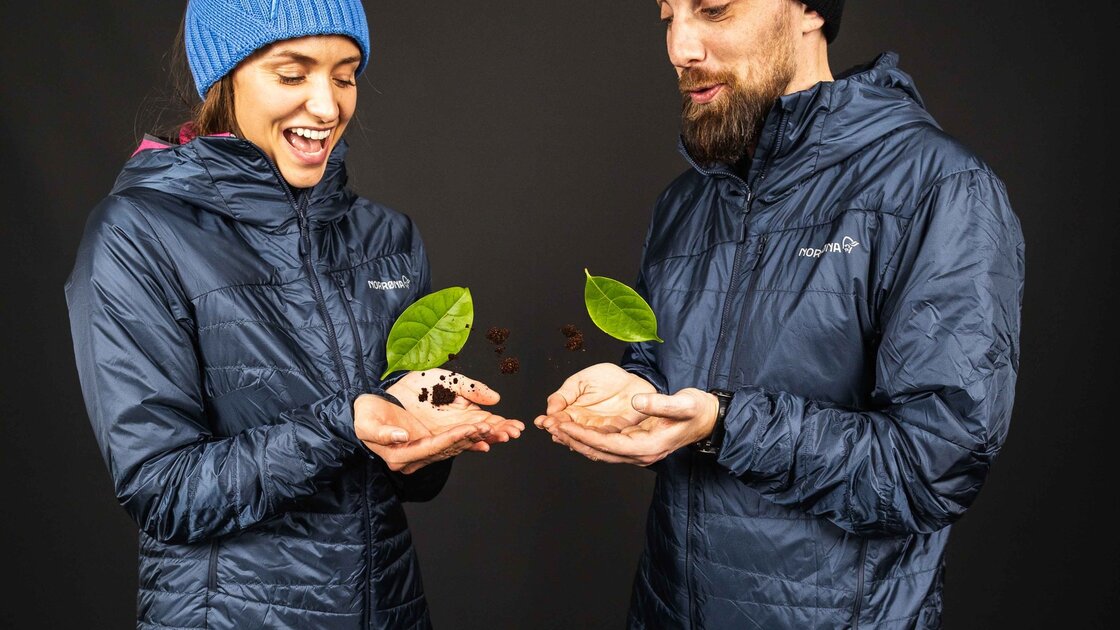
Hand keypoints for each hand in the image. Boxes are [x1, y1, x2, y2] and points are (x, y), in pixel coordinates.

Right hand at [352, 393, 489, 473]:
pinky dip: (470, 438)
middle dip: (472, 439)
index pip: (433, 447)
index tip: (472, 428)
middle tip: (493, 428)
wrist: (365, 412)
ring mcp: (422, 453)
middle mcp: (414, 459)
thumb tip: (402, 436)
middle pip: (448, 450)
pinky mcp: (428, 445)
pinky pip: (452, 443)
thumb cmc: (365, 416)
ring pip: (454, 447)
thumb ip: (382, 433)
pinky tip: (486, 433)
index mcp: (400, 455)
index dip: (454, 438)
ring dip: (475, 439)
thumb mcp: (367, 422)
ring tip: (496, 430)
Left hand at [388, 369, 523, 445]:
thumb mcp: (447, 381)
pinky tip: (472, 443)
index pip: (483, 425)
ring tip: (494, 434)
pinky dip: (451, 444)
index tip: (515, 427)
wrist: (380, 396)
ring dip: (477, 438)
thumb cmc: (413, 388)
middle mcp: (447, 433)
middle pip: (475, 436)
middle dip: (494, 434)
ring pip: (458, 443)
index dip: (499, 426)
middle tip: (511, 433)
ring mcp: (432, 442)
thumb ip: (470, 388)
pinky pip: (433, 447)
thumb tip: (496, 399)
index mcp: (457, 419)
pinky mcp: (413, 447)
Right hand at [533, 363, 656, 432]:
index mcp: (573, 412)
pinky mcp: (616, 433)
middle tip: (551, 427)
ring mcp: (599, 431)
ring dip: (572, 437)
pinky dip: (594, 440)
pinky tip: (583, 438)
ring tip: (562, 432)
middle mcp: (584, 425)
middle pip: (568, 432)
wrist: (634, 379)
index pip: (558, 420)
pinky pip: (604, 439)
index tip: (543, 421)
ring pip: (583, 439)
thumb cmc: (607, 379)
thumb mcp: (581, 381)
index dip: (550, 421)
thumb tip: (550, 408)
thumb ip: (565, 394)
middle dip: (558, 430)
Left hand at [545, 388, 719, 466]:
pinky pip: (606, 447)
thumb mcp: (683, 403)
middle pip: (599, 452)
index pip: (608, 444)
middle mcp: (640, 455)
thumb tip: (637, 401)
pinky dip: (588, 439)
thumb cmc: (696, 410)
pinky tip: (574, 431)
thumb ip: (660, 403)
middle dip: (573, 440)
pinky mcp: (635, 446)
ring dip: (578, 442)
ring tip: (556, 430)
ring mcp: (637, 453)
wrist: (708, 419)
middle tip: (550, 428)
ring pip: (600, 452)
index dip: (584, 436)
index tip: (565, 426)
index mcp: (648, 446)